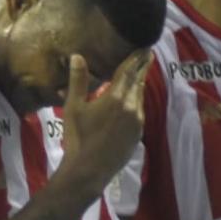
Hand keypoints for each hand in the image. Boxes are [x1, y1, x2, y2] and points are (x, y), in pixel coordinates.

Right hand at [60, 50, 151, 185]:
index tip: (144, 47)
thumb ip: (78, 80)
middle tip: (147, 55)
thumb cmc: (78, 138)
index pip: (129, 71)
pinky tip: (132, 101)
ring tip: (139, 74)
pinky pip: (139, 112)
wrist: (88, 172)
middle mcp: (132, 107)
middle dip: (142, 68)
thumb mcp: (73, 107)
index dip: (136, 58)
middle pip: (138, 82)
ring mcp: (137, 122)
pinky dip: (136, 101)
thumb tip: (78, 56)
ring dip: (139, 84)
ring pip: (139, 97)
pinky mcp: (137, 135)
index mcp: (116, 97)